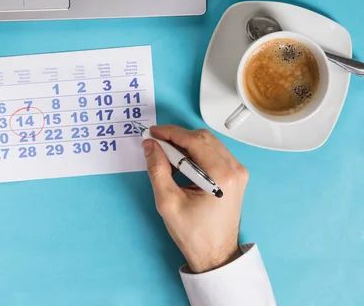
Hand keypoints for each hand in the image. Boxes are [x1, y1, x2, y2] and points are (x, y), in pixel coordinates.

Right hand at [142, 125, 248, 273]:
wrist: (215, 254)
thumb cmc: (193, 233)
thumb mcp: (167, 202)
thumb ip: (157, 169)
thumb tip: (150, 145)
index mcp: (222, 176)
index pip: (194, 141)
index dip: (170, 133)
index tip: (152, 133)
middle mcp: (235, 169)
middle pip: (203, 138)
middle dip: (177, 137)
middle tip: (156, 143)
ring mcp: (238, 172)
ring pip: (209, 143)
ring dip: (186, 144)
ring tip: (167, 156)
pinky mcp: (236, 176)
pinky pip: (214, 153)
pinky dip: (195, 153)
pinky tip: (181, 164)